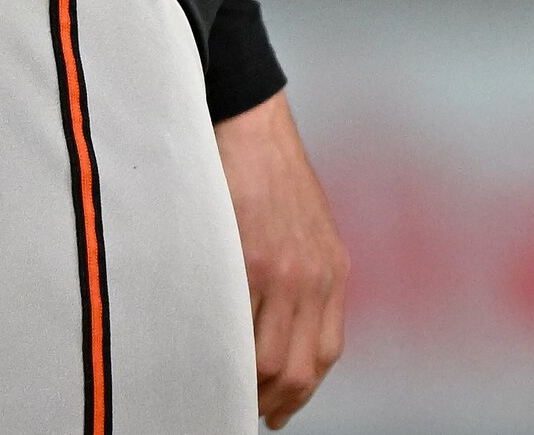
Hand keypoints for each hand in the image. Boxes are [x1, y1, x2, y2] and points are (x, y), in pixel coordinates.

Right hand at [216, 90, 349, 426]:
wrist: (251, 127)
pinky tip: (200, 357)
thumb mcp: (307, 232)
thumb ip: (304, 281)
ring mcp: (281, 271)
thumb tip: (281, 337)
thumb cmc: (269, 180)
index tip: (274, 412)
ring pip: (265, 360)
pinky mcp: (246, 260)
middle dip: (267, 401)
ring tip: (216, 388)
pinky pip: (233, 327)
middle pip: (297, 369)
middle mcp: (315, 277)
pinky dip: (217, 353)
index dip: (297, 393)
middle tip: (238, 407)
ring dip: (240, 384)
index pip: (324, 355)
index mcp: (333, 272)